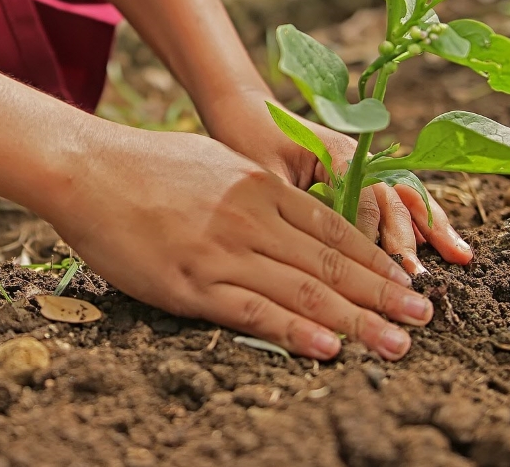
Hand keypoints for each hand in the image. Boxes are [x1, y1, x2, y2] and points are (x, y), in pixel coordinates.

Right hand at [48, 126, 434, 359]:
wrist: (86, 168)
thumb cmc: (145, 164)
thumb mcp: (215, 162)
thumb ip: (256, 190)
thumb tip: (290, 211)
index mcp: (260, 186)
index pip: (334, 230)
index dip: (376, 260)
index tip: (407, 282)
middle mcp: (251, 218)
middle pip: (331, 264)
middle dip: (383, 294)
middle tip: (424, 319)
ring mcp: (222, 251)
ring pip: (303, 292)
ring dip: (357, 321)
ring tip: (396, 343)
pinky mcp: (190, 283)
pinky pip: (253, 312)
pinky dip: (295, 332)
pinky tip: (329, 348)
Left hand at [198, 88, 472, 275]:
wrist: (244, 109)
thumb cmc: (247, 140)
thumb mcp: (264, 174)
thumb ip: (293, 204)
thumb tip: (313, 250)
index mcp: (336, 153)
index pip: (365, 199)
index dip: (373, 237)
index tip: (381, 272)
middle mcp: (358, 157)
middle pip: (392, 199)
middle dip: (408, 240)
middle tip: (418, 279)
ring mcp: (364, 164)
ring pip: (405, 197)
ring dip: (431, 228)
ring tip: (461, 257)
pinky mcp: (361, 174)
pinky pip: (397, 198)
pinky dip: (422, 220)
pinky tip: (447, 244)